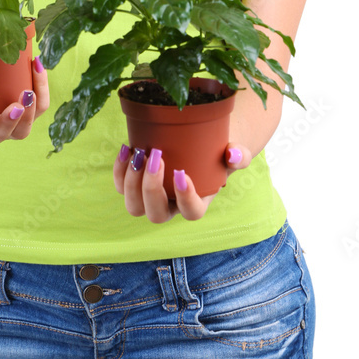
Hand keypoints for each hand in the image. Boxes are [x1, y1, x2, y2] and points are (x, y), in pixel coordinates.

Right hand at [0, 57, 49, 147]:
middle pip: (2, 135)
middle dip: (10, 122)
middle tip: (17, 105)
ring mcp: (11, 123)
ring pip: (24, 128)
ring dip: (31, 112)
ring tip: (30, 91)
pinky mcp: (28, 110)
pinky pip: (40, 107)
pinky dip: (42, 89)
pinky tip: (37, 66)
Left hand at [113, 142, 251, 221]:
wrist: (200, 143)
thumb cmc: (217, 151)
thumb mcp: (233, 152)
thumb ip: (239, 155)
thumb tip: (234, 153)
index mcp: (197, 203)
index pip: (191, 213)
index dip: (185, 198)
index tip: (182, 173)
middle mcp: (172, 206)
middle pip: (156, 215)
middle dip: (152, 188)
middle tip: (157, 156)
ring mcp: (151, 198)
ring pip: (134, 206)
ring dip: (132, 182)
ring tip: (140, 152)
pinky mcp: (135, 185)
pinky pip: (120, 187)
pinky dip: (120, 171)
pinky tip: (127, 148)